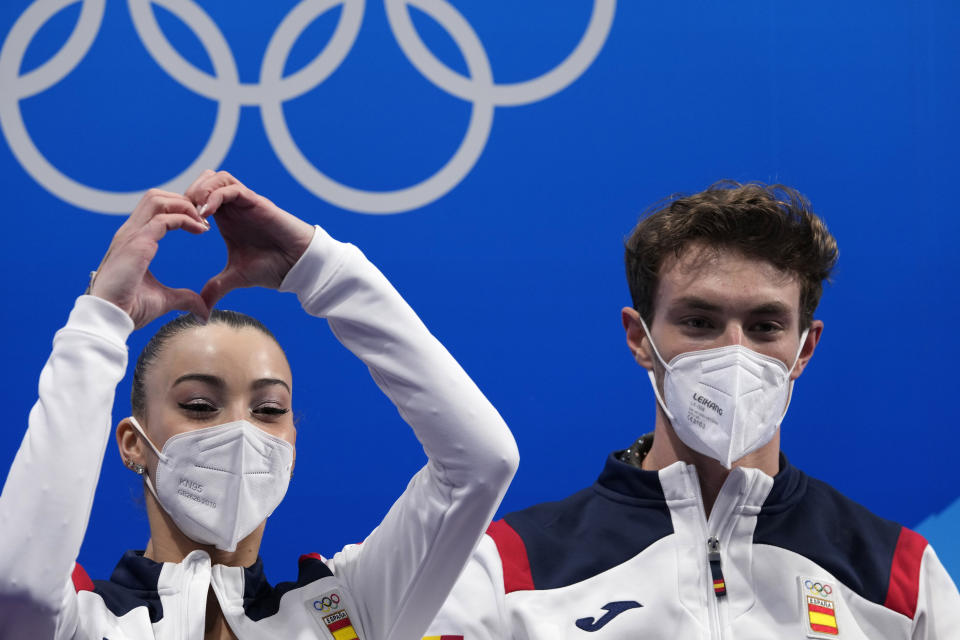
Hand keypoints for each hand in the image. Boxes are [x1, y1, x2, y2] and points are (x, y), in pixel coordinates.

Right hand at [89, 190, 210, 328]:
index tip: (200, 225)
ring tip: (203, 222)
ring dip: (184, 206)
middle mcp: (129, 233)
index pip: (154, 209)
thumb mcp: (164, 300)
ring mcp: (131, 236)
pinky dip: (185, 219)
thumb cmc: (130, 309)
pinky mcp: (137, 244)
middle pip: (155, 197)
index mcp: (132, 241)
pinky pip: (164, 219)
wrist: (110, 318)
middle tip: (204, 219)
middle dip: (183, 201)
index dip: (178, 210)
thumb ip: (184, 298)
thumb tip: (203, 311)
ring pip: (157, 200)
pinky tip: (200, 230)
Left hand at [184, 170, 314, 308]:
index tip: (176, 227)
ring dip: (201, 190)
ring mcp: (246, 202)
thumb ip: (216, 288)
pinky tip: (206, 214)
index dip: (184, 207)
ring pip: (217, 178)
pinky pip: (232, 188)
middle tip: (182, 215)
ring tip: (194, 211)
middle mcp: (235, 206)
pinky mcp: (257, 202)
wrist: (297, 266)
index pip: (199, 197)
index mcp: (226, 219)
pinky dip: (215, 196)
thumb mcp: (236, 278)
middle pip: (205, 180)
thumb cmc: (272, 267)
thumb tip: (202, 310)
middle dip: (189, 193)